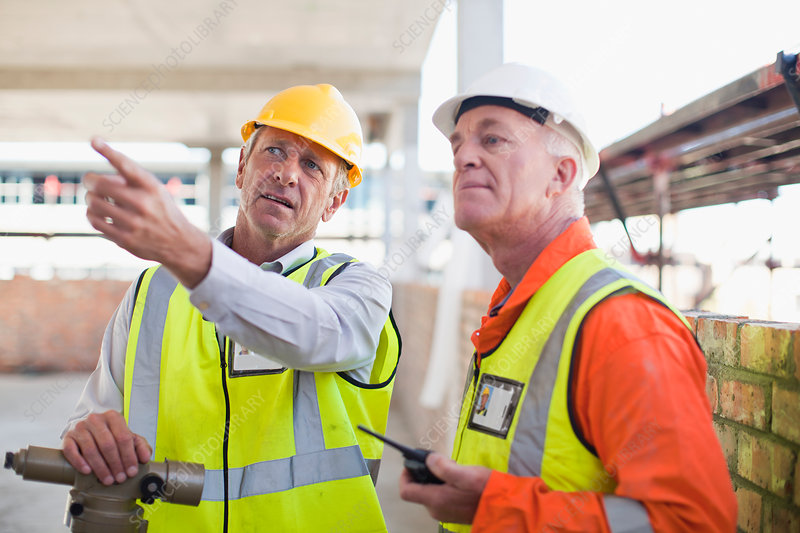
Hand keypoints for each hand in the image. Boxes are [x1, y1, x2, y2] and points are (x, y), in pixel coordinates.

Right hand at [62, 410, 151, 485]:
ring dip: (101, 468)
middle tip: (120, 478)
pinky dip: (79, 462)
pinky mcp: (68, 437)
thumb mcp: (127, 436)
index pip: (123, 437)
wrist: (89, 429)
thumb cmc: (110, 434)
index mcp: (113, 417)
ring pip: (91, 450)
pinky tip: (88, 471)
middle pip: (108, 445)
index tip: (132, 471)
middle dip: (116, 464)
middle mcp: (96, 419)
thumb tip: (145, 458)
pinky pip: (71, 451)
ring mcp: (80, 427)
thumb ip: (139, 445)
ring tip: (108, 480)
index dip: (129, 456)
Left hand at [83, 137, 211, 287]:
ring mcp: (134, 223)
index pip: (127, 165)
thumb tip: (96, 178)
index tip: (94, 140)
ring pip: (94, 203)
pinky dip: (91, 214)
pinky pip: (95, 221)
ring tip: (95, 199)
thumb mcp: (156, 190)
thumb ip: (130, 180)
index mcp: (152, 186)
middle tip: (90, 181)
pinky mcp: (125, 239)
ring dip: (90, 198)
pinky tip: (96, 213)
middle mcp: (144, 203)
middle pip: (101, 184)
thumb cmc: (162, 211)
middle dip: (90, 180)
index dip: (108, 151)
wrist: (179, 243)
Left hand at [399, 452, 491, 524]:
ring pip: (430, 493)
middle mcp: (436, 510)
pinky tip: (458, 480)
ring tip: (453, 470)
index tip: (412, 464)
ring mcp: (444, 513)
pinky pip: (440, 498)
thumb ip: (443, 466)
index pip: (406, 491)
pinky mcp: (452, 513)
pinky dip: (443, 486)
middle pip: (418, 491)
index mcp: (436, 500)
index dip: (405, 475)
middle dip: (424, 474)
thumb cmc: (485, 490)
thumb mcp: (465, 473)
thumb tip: (428, 459)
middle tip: (440, 463)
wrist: (503, 506)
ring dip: (436, 479)